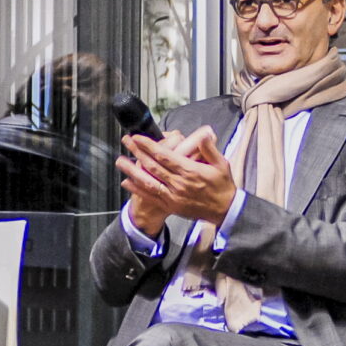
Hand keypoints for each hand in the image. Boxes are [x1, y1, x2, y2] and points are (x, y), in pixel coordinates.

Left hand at [117, 126, 234, 225]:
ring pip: (148, 182)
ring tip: (120, 161)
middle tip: (126, 141)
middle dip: (137, 152)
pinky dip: (137, 190)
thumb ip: (209, 149)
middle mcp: (179, 184)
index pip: (165, 156)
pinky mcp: (171, 206)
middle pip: (153, 166)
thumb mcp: (221, 164)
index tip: (139, 137)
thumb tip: (204, 134)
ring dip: (132, 171)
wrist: (224, 210)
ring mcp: (173, 196)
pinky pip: (151, 196)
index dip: (149, 146)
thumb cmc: (222, 186)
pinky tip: (126, 182)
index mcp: (190, 171)